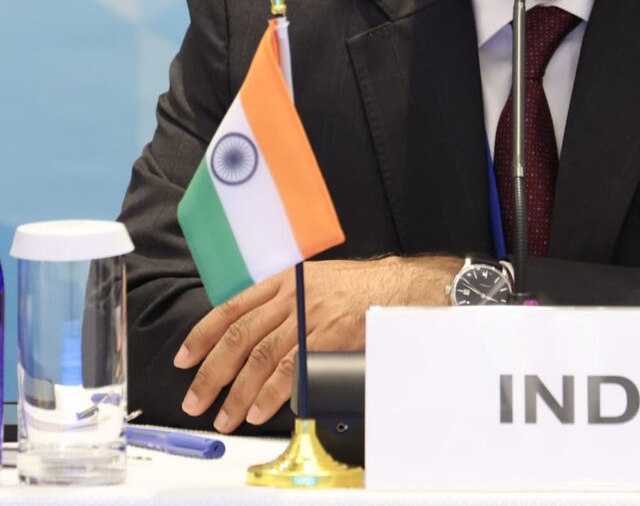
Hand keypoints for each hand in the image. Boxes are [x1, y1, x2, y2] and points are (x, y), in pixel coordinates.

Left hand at [173, 255, 459, 432]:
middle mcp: (292, 296)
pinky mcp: (327, 338)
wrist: (398, 287)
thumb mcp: (315, 282)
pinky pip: (290, 371)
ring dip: (238, 393)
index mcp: (284, 280)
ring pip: (260, 358)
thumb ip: (284, 302)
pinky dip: (271, 394)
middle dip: (211, 372)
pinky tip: (259, 410)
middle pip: (239, 337)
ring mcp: (309, 317)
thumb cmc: (359, 288)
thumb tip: (253, 336)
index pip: (232, 307)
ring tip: (226, 416)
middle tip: (196, 399)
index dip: (202, 334)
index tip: (185, 358)